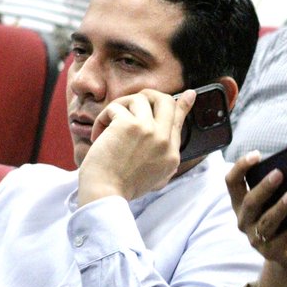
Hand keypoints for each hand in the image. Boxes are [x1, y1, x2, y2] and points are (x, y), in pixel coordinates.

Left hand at [77, 89, 192, 205]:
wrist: (105, 192)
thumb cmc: (122, 187)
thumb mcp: (156, 178)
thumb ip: (166, 162)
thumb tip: (174, 152)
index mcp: (172, 154)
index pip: (181, 121)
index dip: (184, 104)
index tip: (189, 94)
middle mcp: (164, 140)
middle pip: (166, 100)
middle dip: (148, 96)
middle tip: (131, 103)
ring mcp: (148, 131)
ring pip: (139, 98)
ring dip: (120, 107)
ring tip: (108, 123)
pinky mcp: (128, 125)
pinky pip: (115, 108)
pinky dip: (102, 119)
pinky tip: (97, 134)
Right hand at [225, 152, 286, 269]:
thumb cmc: (283, 218)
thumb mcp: (276, 201)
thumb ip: (281, 186)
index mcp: (241, 204)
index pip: (232, 182)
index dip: (241, 167)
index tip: (256, 155)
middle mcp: (244, 221)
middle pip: (250, 202)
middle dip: (264, 187)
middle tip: (279, 174)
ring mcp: (256, 238)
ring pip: (266, 222)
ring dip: (280, 207)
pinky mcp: (273, 251)